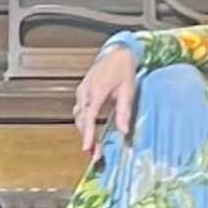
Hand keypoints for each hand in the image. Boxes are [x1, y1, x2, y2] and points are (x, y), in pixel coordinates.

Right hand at [74, 40, 143, 155]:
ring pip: (79, 117)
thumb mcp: (128, 90)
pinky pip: (80, 111)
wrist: (117, 53)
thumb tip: (124, 132)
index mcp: (96, 91)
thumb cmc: (123, 69)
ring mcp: (82, 92)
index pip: (89, 117)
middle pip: (81, 120)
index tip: (87, 147)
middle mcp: (85, 92)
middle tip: (95, 155)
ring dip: (85, 132)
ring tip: (93, 147)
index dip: (88, 133)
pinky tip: (92, 131)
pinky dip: (84, 123)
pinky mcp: (83, 92)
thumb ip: (124, 112)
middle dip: (87, 138)